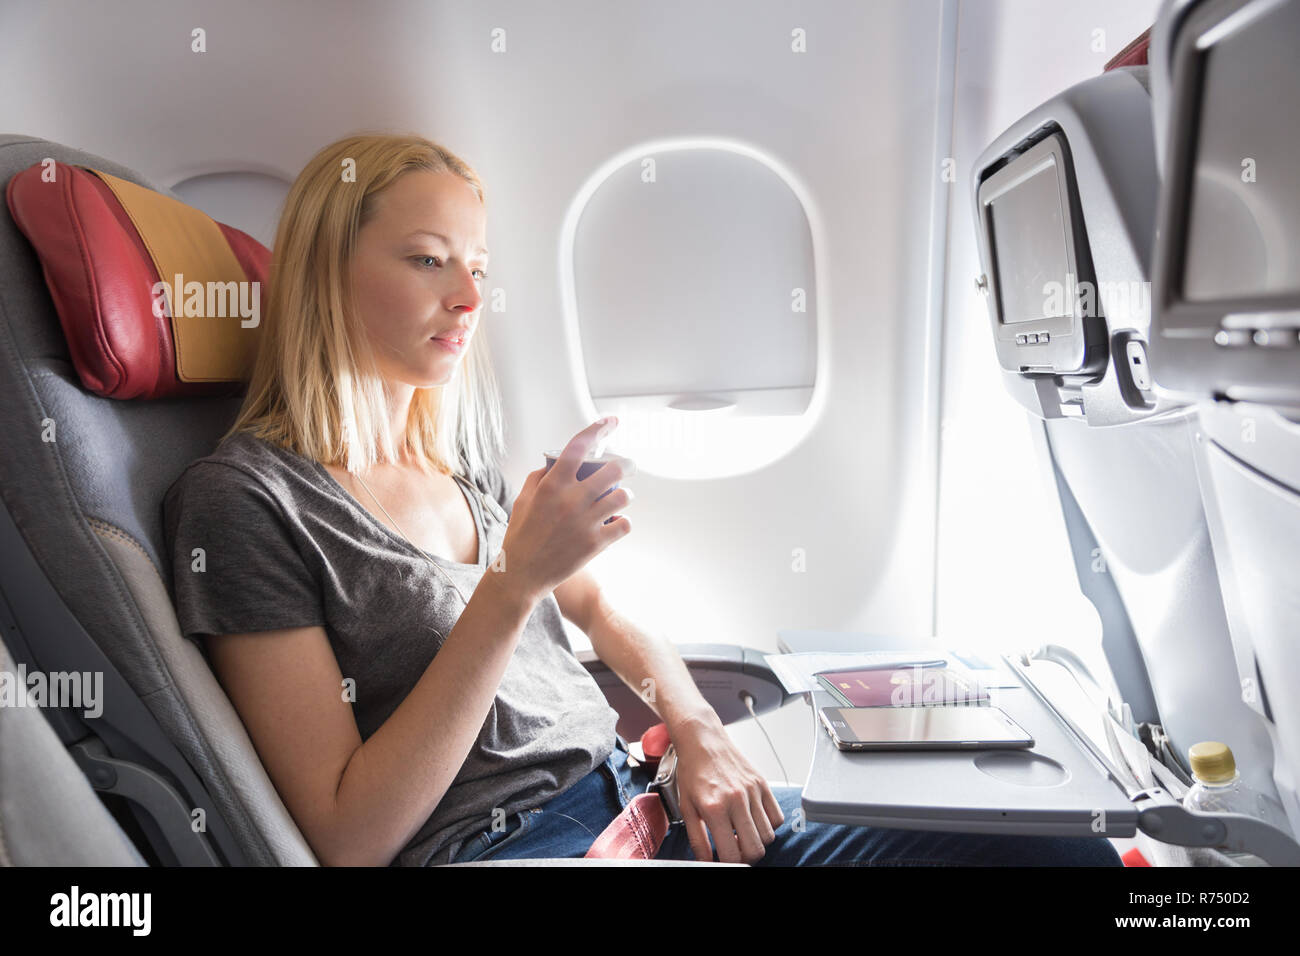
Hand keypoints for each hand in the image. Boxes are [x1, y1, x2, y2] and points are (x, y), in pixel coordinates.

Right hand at [496, 418, 633, 599]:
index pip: (578, 447)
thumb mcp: (523, 499)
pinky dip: (623, 522)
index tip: (610, 422)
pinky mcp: (596, 544)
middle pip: (614, 470)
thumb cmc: (520, 536)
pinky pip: (625, 525)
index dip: (597, 429)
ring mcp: (586, 522)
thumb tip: (556, 463)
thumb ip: (540, 477)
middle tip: (623, 470)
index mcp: (552, 486)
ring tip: (618, 500)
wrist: (521, 575)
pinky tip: (616, 523)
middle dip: (622, 466)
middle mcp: (571, 500)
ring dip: (624, 496)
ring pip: (624, 497)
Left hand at [670, 714, 784, 864]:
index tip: (723, 860)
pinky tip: (752, 820)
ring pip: (769, 836)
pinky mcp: (763, 784)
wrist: (703, 741)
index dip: (728, 864)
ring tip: (742, 834)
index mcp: (714, 808)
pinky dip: (768, 825)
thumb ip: (697, 840)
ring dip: (757, 841)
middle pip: (756, 849)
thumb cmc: (693, 772)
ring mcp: (753, 791)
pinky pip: (777, 817)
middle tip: (735, 851)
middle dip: (746, 857)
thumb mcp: (687, 808)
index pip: (732, 855)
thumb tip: (706, 862)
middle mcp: (736, 800)